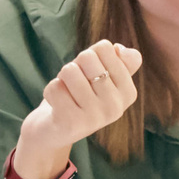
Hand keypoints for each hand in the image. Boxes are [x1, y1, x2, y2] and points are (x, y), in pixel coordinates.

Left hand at [14, 40, 141, 178]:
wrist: (56, 130)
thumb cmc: (79, 94)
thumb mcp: (102, 75)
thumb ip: (118, 59)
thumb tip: (118, 49)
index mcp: (128, 92)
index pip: (105, 48)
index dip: (90, 55)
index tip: (89, 74)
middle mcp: (116, 107)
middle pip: (87, 57)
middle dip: (74, 65)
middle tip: (75, 85)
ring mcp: (95, 117)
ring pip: (69, 71)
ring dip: (62, 79)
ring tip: (67, 95)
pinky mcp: (72, 123)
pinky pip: (55, 87)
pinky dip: (50, 91)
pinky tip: (57, 106)